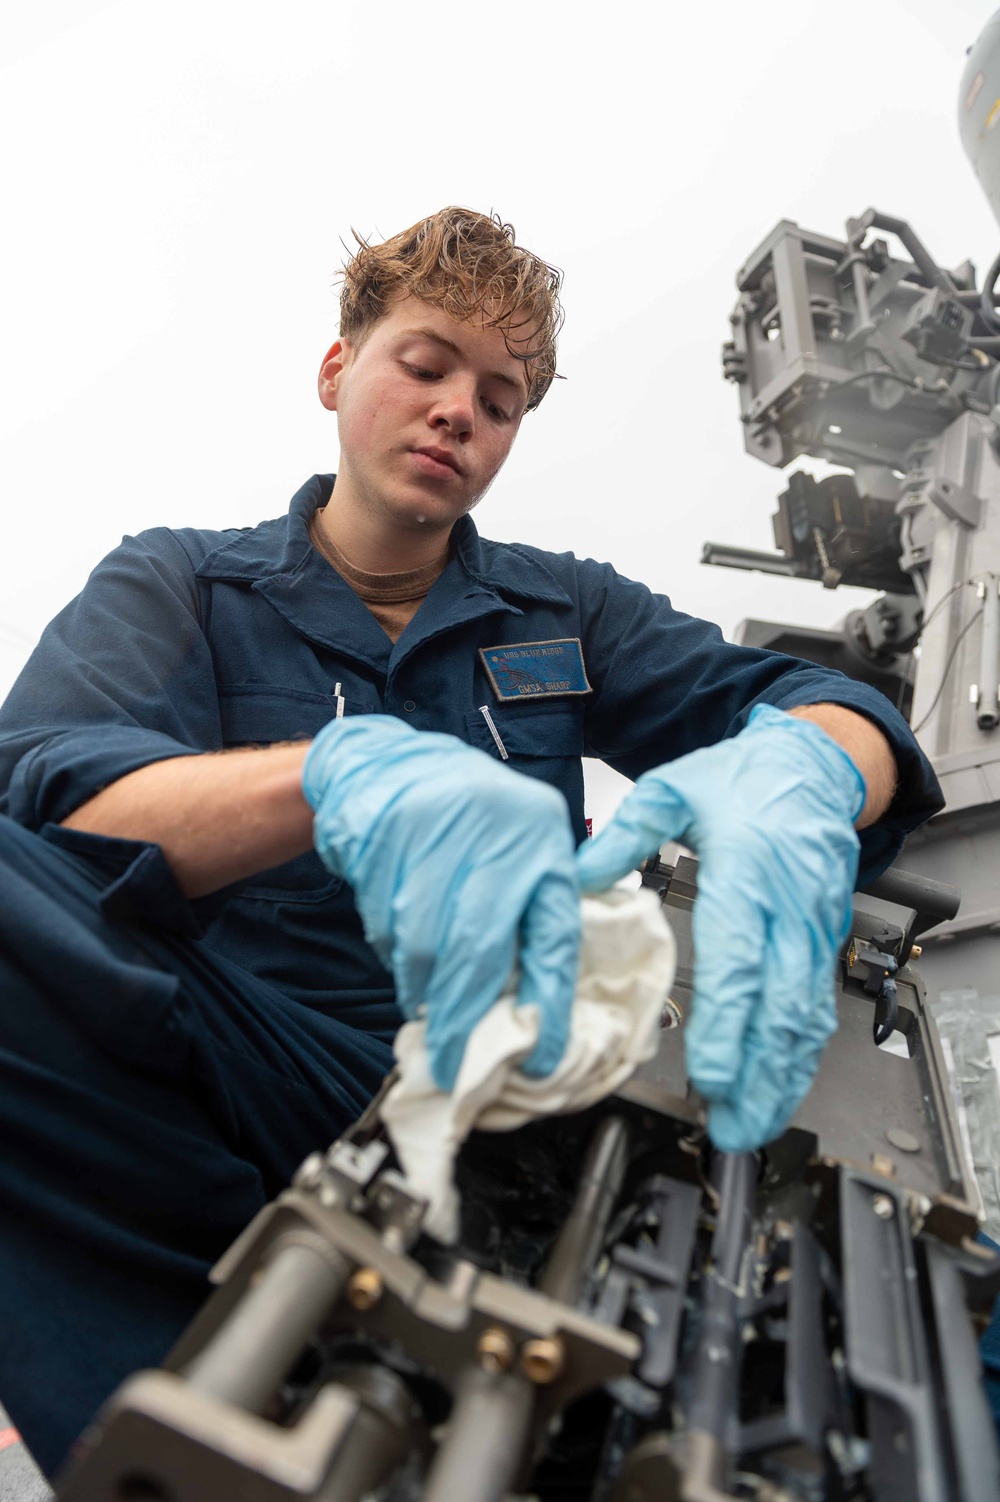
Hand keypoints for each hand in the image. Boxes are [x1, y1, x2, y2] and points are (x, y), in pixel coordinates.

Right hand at [303, 715, 579, 1089]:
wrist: (384, 764)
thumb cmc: (462, 813)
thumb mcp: (515, 849)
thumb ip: (527, 913)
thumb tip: (529, 1006)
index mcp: (542, 841)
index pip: (554, 936)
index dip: (547, 1003)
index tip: (538, 1057)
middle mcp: (496, 834)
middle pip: (480, 948)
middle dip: (463, 1016)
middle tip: (452, 1059)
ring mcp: (436, 833)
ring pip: (427, 944)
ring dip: (422, 989)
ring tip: (422, 1002)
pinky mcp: (384, 840)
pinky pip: (388, 926)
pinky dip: (394, 954)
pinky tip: (400, 947)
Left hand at [576, 705, 863, 1150]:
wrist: (811, 767)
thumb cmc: (741, 781)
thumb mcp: (673, 789)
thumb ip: (624, 834)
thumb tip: (576, 876)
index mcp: (746, 875)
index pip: (739, 964)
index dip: (727, 1027)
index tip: (708, 1075)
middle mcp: (787, 911)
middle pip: (778, 1010)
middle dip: (757, 1077)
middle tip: (729, 1128)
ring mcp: (812, 931)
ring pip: (803, 1019)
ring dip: (781, 1079)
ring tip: (752, 1126)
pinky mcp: (822, 943)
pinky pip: (813, 1009)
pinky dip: (797, 1056)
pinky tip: (777, 1087)